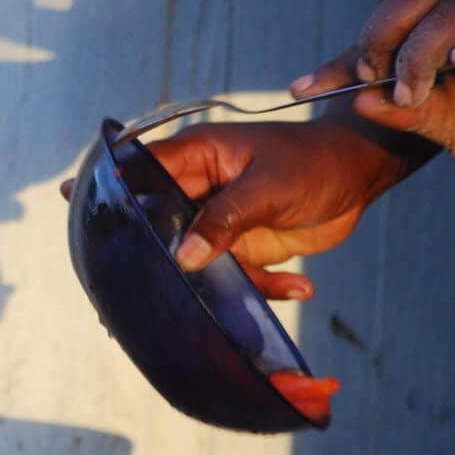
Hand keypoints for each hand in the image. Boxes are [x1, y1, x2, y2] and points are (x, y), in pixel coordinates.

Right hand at [140, 106, 409, 290]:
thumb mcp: (269, 187)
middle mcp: (199, 189)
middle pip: (161, 225)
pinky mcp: (243, 246)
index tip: (97, 221)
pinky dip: (263, 287)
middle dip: (164, 257)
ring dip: (223, 284)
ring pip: (196, 260)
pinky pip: (236, 276)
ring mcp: (219, 220)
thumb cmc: (313, 162)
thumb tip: (184, 256)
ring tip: (250, 297)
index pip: (143, 172)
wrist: (358, 176)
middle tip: (164, 288)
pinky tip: (300, 286)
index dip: (116, 193)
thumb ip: (225, 219)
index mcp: (197, 157)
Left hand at [337, 0, 454, 190]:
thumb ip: (399, 111)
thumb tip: (356, 99)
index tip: (302, 89)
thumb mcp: (436, 125)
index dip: (340, 57)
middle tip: (372, 76)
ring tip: (412, 92)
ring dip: (422, 51)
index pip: (383, 26)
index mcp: (437, 39)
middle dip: (383, 32)